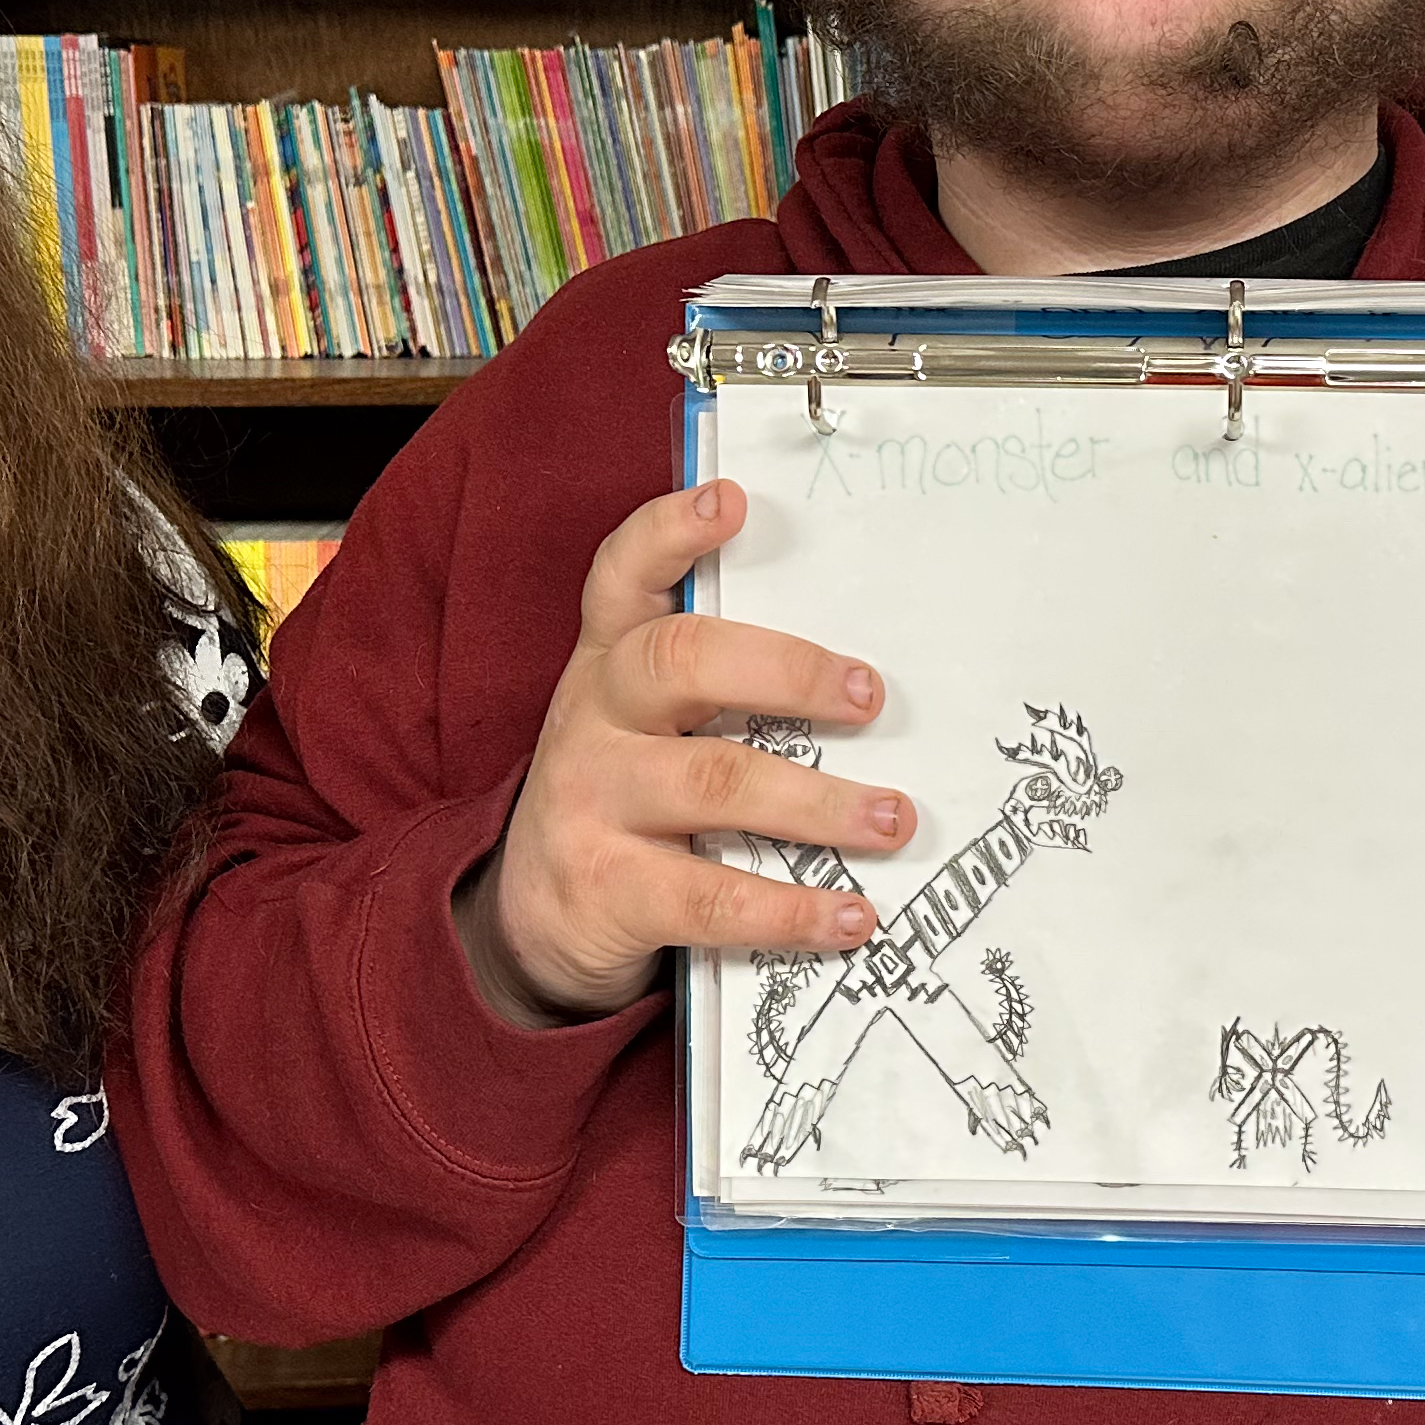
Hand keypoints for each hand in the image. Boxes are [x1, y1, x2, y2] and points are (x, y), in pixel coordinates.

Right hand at [468, 480, 915, 1021]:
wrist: (532, 923)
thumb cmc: (627, 801)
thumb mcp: (646, 728)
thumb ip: (722, 692)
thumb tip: (868, 684)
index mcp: (610, 661)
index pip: (625, 575)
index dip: (671, 532)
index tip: (732, 501)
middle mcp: (593, 717)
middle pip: (682, 662)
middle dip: (788, 672)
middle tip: (870, 696)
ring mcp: (591, 802)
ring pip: (713, 782)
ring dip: (819, 803)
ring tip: (892, 818)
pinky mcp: (607, 890)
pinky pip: (711, 895)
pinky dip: (792, 909)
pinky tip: (851, 916)